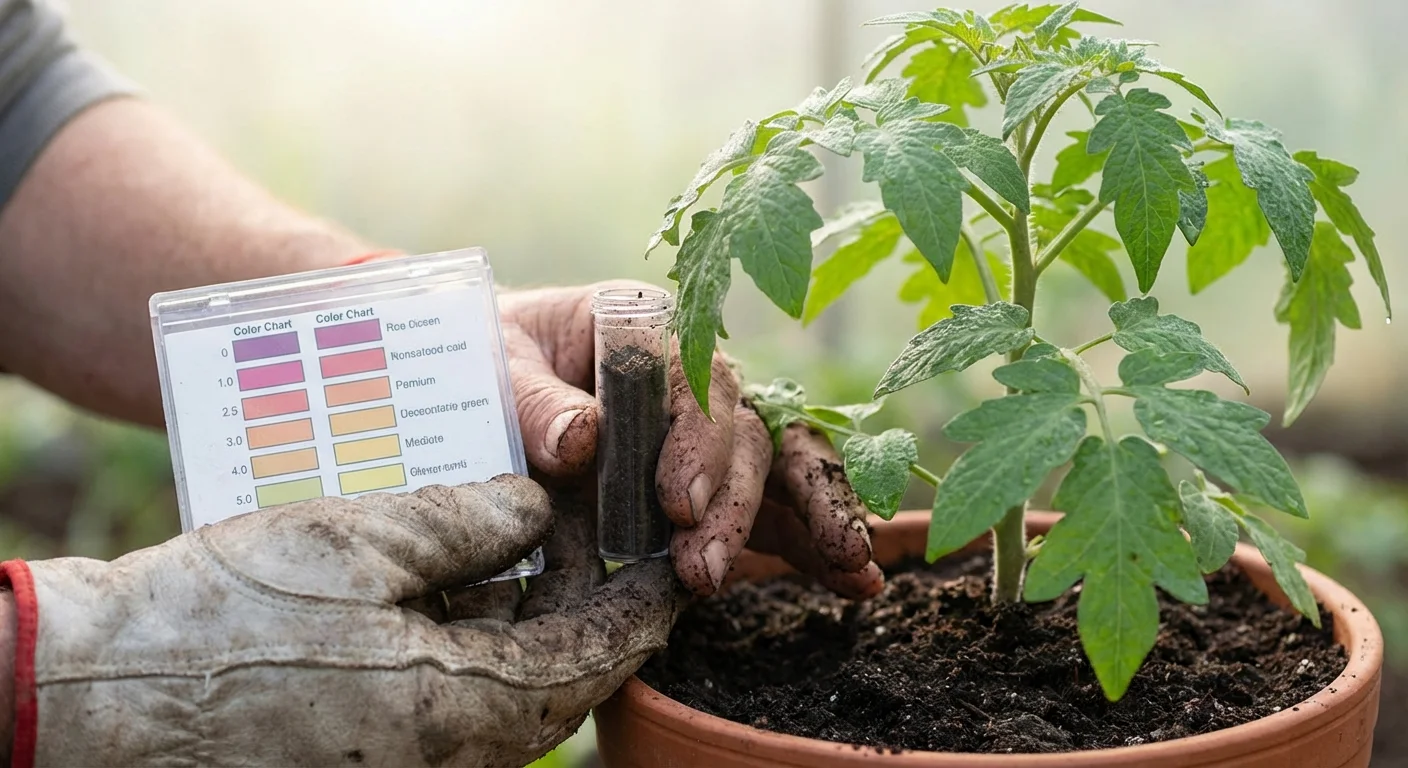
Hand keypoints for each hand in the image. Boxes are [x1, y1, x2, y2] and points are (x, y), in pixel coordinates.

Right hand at [0, 475, 684, 767]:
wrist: (109, 695)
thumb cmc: (230, 618)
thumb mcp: (362, 542)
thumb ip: (470, 520)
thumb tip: (536, 502)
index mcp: (470, 710)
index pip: (597, 658)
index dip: (645, 605)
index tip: (679, 564)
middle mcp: (457, 754)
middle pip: (560, 674)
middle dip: (591, 602)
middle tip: (609, 530)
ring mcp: (416, 760)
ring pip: (510, 683)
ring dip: (534, 615)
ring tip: (543, 534)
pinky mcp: (378, 750)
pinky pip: (457, 696)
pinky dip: (479, 637)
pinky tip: (470, 572)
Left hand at [499, 282, 882, 597]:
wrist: (486, 377)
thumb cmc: (492, 356)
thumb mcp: (497, 363)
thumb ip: (533, 401)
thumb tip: (582, 439)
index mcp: (647, 328)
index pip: (694, 378)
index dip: (698, 440)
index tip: (678, 503)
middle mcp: (693, 377)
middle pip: (744, 429)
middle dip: (737, 501)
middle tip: (705, 567)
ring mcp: (712, 431)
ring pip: (779, 465)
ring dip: (808, 519)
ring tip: (843, 570)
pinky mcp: (716, 481)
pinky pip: (777, 507)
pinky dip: (817, 542)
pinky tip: (858, 580)